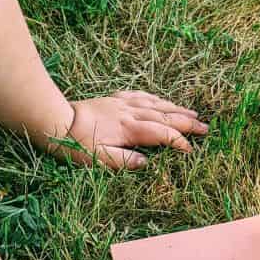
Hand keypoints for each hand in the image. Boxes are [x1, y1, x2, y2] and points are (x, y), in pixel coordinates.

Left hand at [59, 90, 209, 169]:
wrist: (54, 118)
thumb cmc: (74, 144)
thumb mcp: (98, 159)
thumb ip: (125, 161)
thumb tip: (147, 163)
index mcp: (129, 129)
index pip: (161, 134)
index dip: (178, 142)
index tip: (191, 151)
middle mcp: (130, 113)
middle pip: (164, 117)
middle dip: (186, 123)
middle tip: (205, 128)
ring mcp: (122, 104)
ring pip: (155, 104)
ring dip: (175, 109)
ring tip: (192, 113)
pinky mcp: (113, 100)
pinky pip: (139, 96)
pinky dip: (154, 98)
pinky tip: (159, 100)